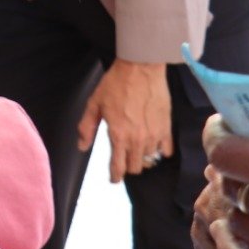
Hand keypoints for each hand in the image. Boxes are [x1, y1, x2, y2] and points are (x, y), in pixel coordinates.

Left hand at [77, 59, 171, 182]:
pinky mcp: (167, 128)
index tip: (114, 179)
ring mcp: (154, 135)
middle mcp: (137, 140)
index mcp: (118, 135)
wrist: (140, 68)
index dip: (115, 176)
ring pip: (150, 160)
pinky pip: (166, 150)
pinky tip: (154, 145)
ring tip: (136, 149)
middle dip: (127, 167)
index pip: (117, 167)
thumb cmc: (114, 84)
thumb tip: (82, 147)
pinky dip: (160, 151)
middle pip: (135, 167)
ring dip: (142, 158)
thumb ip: (87, 128)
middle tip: (123, 159)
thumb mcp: (94, 104)